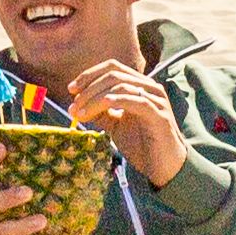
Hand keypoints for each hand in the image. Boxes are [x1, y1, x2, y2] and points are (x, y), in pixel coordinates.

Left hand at [65, 60, 196, 190]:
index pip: (113, 68)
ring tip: (81, 114)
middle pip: (114, 75)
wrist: (164, 167)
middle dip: (89, 89)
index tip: (71, 89)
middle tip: (73, 107)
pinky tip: (101, 108)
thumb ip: (101, 113)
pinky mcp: (159, 114)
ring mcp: (156, 100)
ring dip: (95, 98)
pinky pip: (135, 101)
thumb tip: (78, 105)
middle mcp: (149, 88)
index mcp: (139, 86)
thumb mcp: (115, 125)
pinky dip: (115, 101)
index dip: (90, 74)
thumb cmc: (142, 145)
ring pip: (121, 86)